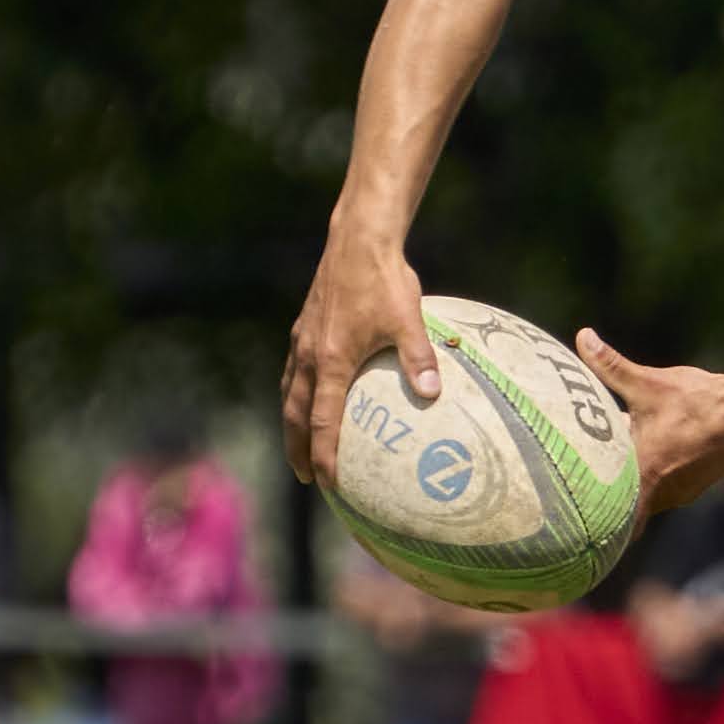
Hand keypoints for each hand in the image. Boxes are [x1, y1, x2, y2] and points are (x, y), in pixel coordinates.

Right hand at [282, 225, 437, 488]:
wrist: (357, 240)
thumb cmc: (385, 280)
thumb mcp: (409, 319)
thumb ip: (419, 357)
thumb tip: (433, 393)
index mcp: (331, 361)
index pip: (322, 422)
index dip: (322, 455)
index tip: (327, 484)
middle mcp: (308, 355)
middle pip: (295, 415)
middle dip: (298, 449)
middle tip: (307, 478)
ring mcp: (302, 341)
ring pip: (290, 393)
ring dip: (293, 424)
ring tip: (300, 448)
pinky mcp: (304, 327)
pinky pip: (294, 371)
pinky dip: (297, 394)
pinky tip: (310, 398)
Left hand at [572, 331, 723, 512]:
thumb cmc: (698, 402)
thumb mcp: (649, 383)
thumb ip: (611, 366)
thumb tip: (583, 337)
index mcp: (644, 474)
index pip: (608, 513)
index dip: (588, 514)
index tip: (570, 504)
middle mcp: (660, 494)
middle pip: (622, 508)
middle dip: (602, 495)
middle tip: (578, 480)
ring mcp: (678, 495)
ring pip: (642, 498)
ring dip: (626, 485)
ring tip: (603, 466)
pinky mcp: (691, 488)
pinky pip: (659, 492)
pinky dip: (646, 480)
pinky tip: (640, 459)